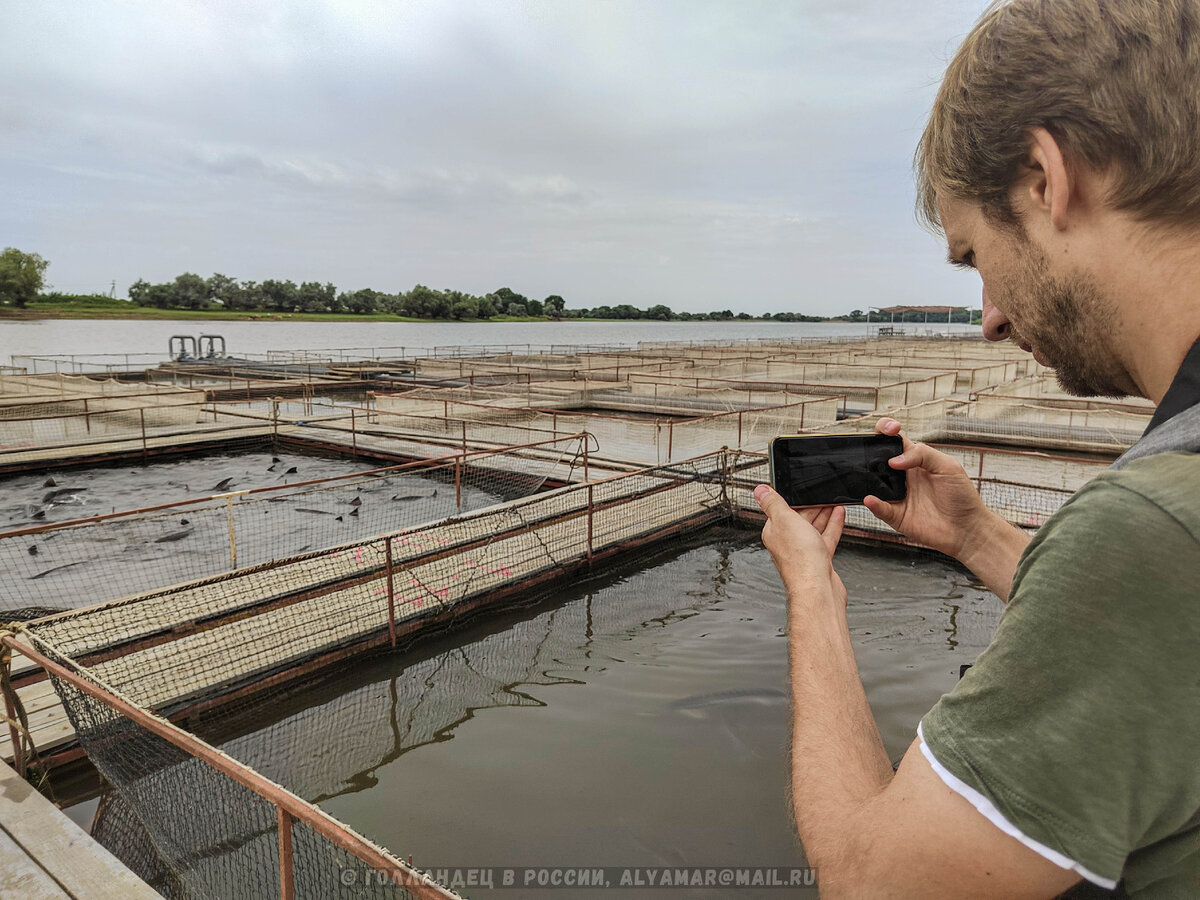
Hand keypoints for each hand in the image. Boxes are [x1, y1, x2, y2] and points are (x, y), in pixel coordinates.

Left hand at [754, 485, 847, 613]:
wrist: (818, 588)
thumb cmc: (799, 560)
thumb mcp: (784, 520)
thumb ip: (772, 503)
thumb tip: (759, 490)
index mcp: (775, 532)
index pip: (782, 510)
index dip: (794, 499)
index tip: (802, 489)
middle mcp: (788, 542)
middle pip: (799, 518)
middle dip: (811, 505)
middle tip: (821, 494)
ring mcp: (805, 551)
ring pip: (814, 528)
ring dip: (823, 513)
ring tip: (832, 501)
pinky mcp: (819, 559)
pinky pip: (826, 538)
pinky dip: (833, 525)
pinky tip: (838, 515)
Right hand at [862, 418, 989, 559]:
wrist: (967, 529)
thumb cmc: (962, 496)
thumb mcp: (948, 466)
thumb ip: (923, 454)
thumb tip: (894, 459)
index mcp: (915, 460)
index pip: (895, 440)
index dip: (887, 429)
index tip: (890, 429)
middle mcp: (903, 476)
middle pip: (878, 459)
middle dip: (870, 451)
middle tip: (871, 452)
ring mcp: (897, 495)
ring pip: (873, 483)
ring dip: (867, 478)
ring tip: (865, 474)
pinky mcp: (896, 515)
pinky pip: (879, 508)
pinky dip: (873, 503)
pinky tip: (871, 499)